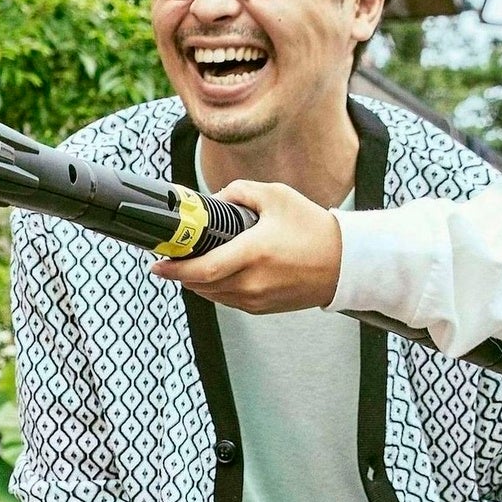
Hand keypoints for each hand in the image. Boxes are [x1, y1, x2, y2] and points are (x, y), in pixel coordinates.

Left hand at [152, 181, 344, 313]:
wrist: (344, 263)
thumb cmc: (312, 229)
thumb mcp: (277, 196)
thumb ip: (240, 192)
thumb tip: (215, 199)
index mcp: (253, 253)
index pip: (201, 269)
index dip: (173, 269)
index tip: (157, 263)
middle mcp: (252, 281)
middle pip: (199, 285)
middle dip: (181, 273)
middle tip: (170, 260)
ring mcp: (256, 300)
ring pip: (211, 295)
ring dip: (196, 282)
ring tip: (190, 265)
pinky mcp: (262, 309)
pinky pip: (227, 301)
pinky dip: (215, 289)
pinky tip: (215, 274)